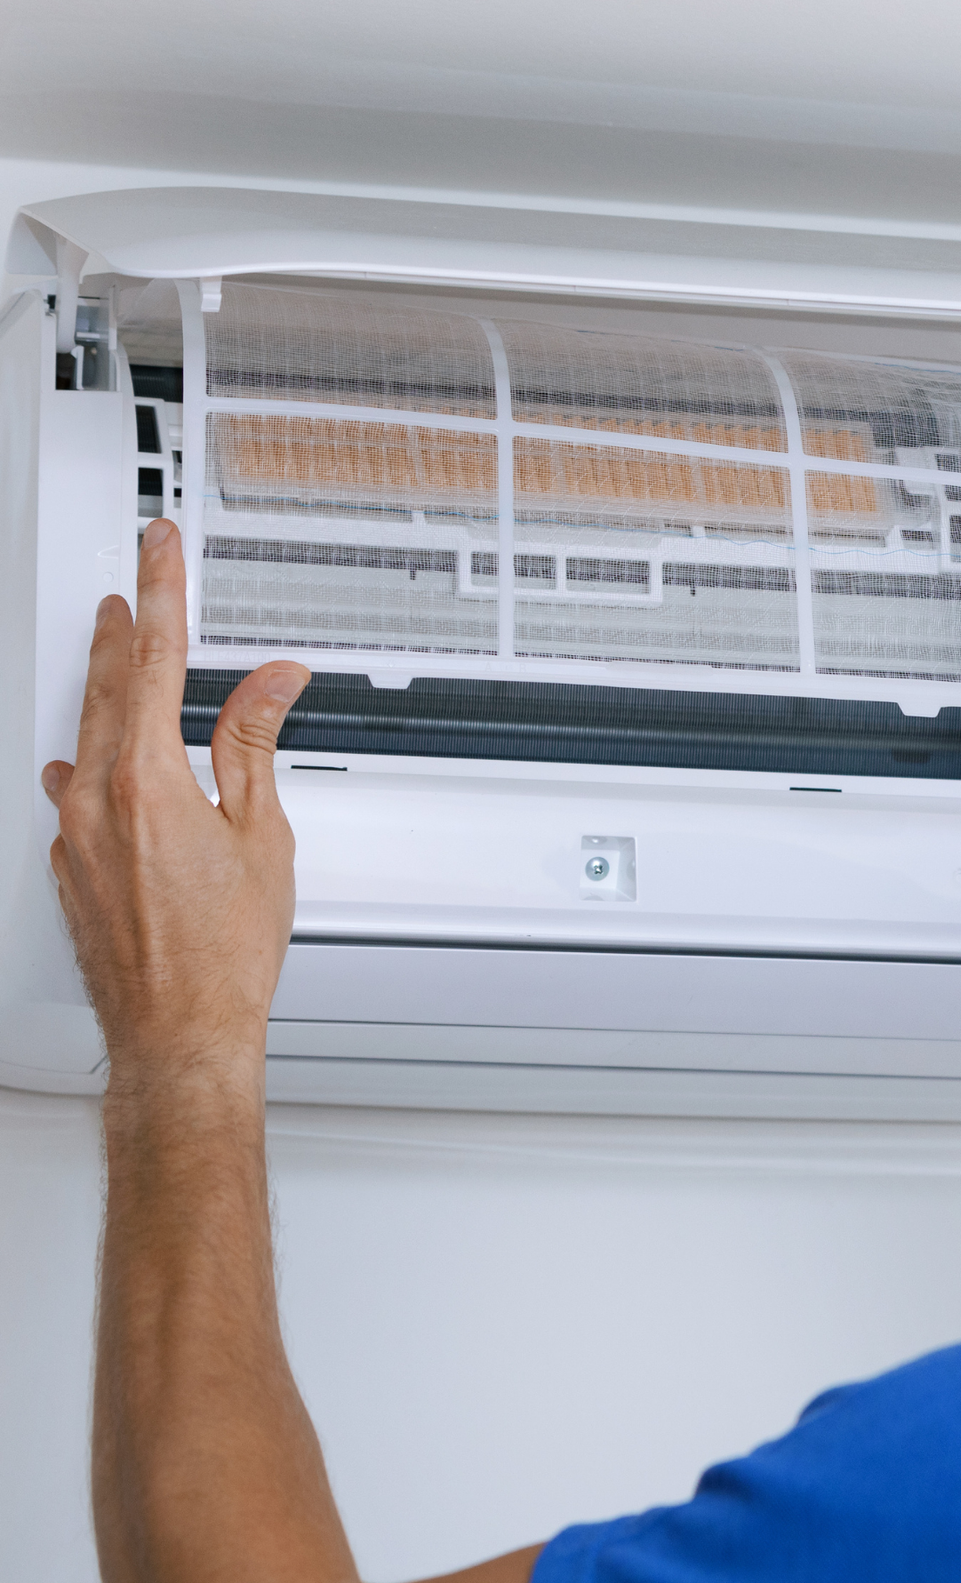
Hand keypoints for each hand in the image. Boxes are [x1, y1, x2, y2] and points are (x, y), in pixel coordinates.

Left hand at [39, 518, 309, 1089]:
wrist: (179, 1033)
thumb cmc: (224, 953)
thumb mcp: (260, 834)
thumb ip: (254, 745)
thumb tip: (270, 683)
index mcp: (146, 781)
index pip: (152, 660)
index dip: (161, 593)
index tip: (157, 548)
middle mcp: (94, 803)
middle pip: (103, 689)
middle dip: (120, 629)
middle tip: (131, 583)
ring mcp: (72, 838)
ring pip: (81, 738)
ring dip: (100, 690)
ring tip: (112, 653)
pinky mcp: (68, 870)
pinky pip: (71, 794)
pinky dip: (87, 762)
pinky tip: (89, 762)